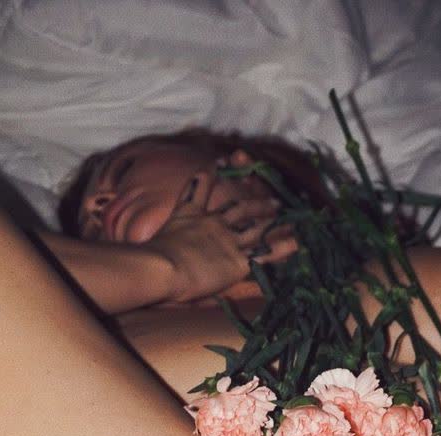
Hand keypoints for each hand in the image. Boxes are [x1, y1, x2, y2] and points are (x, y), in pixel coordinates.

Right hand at [146, 176, 295, 304]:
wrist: (162, 267)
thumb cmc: (150, 259)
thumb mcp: (151, 239)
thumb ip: (154, 239)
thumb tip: (142, 246)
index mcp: (189, 214)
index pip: (200, 187)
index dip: (210, 175)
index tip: (220, 162)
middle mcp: (213, 222)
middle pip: (237, 204)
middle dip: (253, 197)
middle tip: (267, 194)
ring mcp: (228, 239)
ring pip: (255, 223)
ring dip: (269, 215)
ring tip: (281, 210)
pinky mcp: (239, 259)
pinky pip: (266, 251)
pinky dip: (283, 245)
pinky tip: (298, 241)